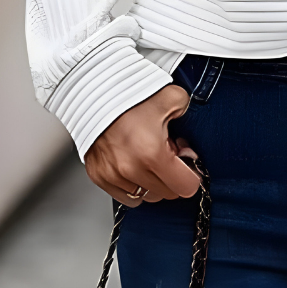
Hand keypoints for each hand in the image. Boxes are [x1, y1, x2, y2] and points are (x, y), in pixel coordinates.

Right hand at [85, 85, 200, 204]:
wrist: (94, 91)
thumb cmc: (129, 95)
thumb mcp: (172, 96)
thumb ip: (187, 113)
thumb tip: (189, 132)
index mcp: (152, 154)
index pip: (186, 187)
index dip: (191, 172)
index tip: (187, 161)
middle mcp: (130, 169)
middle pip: (167, 193)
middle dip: (172, 175)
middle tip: (168, 153)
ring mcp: (112, 175)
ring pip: (145, 196)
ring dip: (152, 180)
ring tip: (149, 156)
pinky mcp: (98, 176)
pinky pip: (124, 194)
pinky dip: (132, 183)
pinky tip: (135, 163)